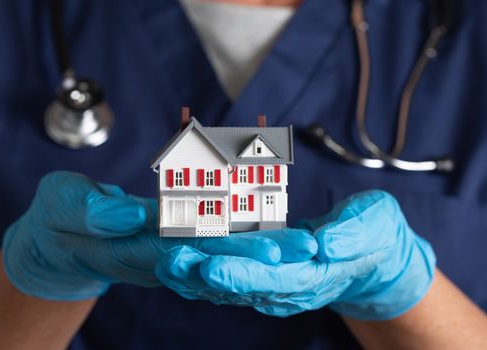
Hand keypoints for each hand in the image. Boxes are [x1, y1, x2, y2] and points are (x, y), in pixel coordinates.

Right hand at [2, 171, 316, 300]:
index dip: (229, 249)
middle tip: (304, 248)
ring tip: (300, 244)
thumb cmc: (55, 221)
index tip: (270, 248)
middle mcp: (158, 256)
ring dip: (258, 249)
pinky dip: (238, 239)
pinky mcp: (168, 245)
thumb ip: (90, 212)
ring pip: (216, 253)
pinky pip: (207, 245)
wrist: (58, 243)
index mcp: (133, 248)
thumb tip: (129, 213)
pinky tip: (270, 231)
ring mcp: (165, 254)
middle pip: (214, 256)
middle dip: (260, 253)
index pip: (189, 251)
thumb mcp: (60, 208)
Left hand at [156, 190, 435, 319]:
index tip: (210, 266)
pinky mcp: (266, 276)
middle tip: (169, 260)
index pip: (275, 280)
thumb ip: (351, 235)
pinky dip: (203, 272)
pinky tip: (178, 263)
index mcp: (317, 275)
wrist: (371, 257)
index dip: (242, 274)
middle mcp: (290, 288)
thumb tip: (326, 244)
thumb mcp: (373, 225)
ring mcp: (275, 285)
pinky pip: (230, 278)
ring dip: (195, 276)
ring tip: (163, 260)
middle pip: (242, 286)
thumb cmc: (374, 235)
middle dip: (204, 276)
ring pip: (229, 286)